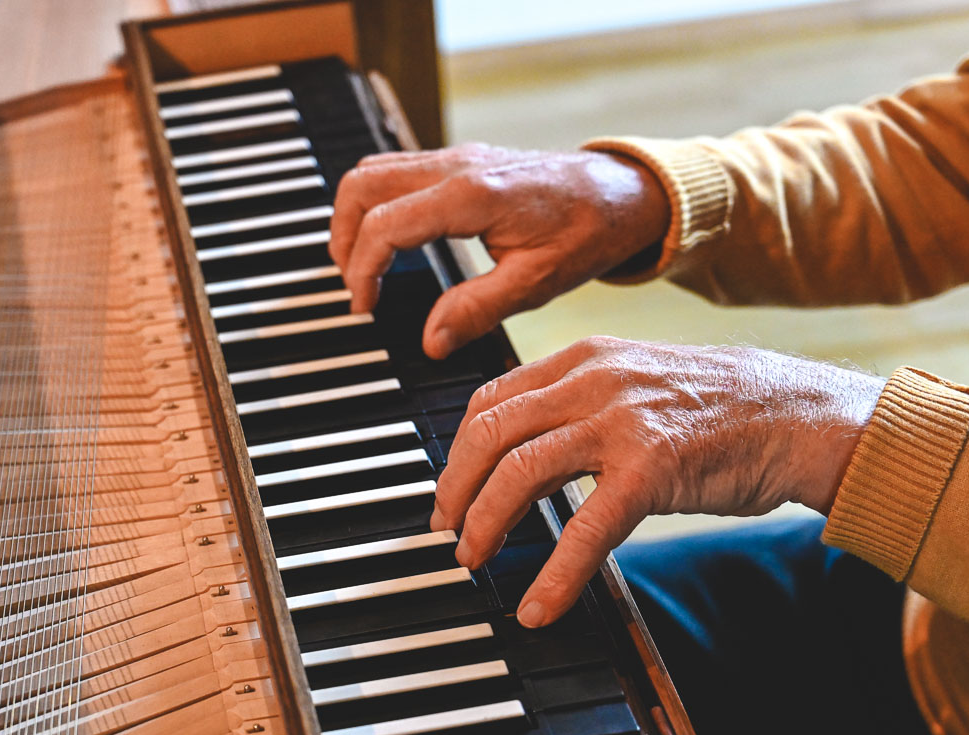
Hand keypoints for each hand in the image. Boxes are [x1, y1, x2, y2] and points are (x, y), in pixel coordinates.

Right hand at [329, 144, 669, 357]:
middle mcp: (457, 165)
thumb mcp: (537, 282)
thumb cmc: (589, 232)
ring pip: (372, 172)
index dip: (363, 270)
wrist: (624, 192)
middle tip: (357, 287)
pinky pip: (396, 172)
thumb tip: (431, 342)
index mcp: (472, 195)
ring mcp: (456, 157)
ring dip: (355, 219)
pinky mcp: (460, 161)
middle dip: (344, 239)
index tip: (366, 307)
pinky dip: (377, 205)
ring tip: (365, 268)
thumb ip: (477, 310)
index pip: (385, 225)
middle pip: (361, 186)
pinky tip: (390, 243)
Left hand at [432, 337, 883, 625]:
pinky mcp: (651, 469)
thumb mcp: (640, 382)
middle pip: (489, 433)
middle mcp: (594, 380)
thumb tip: (530, 443)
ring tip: (475, 560)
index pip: (492, 400)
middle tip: (448, 532)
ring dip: (484, 523)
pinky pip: (583, 529)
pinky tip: (538, 607)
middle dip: (456, 489)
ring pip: (519, 472)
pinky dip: (553, 575)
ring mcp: (622, 422)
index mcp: (584, 358)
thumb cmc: (726, 409)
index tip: (451, 490)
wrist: (802, 416)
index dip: (460, 451)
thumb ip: (584, 401)